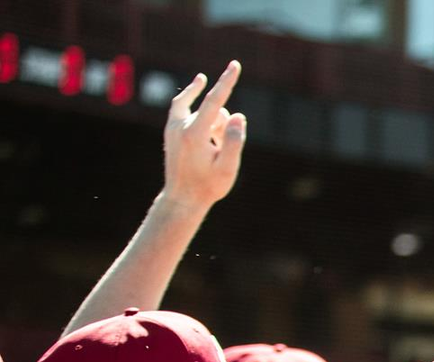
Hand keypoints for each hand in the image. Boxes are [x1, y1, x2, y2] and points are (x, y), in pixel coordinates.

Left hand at [162, 62, 246, 209]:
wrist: (182, 198)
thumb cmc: (208, 185)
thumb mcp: (228, 168)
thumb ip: (234, 141)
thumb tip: (238, 116)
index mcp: (195, 134)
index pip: (215, 101)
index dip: (226, 82)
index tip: (235, 65)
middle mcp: (181, 125)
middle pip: (212, 112)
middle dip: (225, 127)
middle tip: (221, 152)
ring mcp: (173, 126)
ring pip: (199, 110)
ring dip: (213, 123)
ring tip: (215, 146)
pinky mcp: (170, 129)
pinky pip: (181, 105)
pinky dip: (192, 99)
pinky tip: (199, 87)